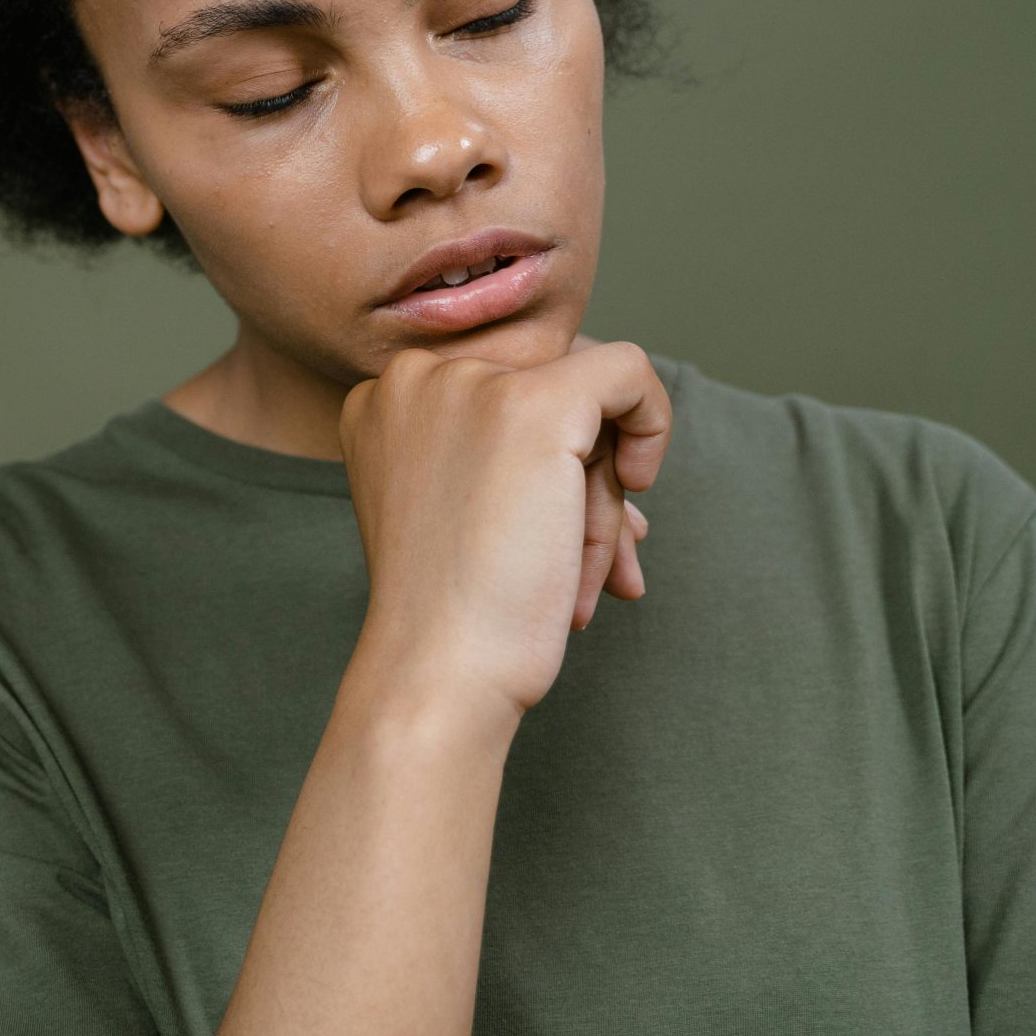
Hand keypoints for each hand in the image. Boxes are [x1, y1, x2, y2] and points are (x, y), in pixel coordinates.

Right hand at [337, 340, 671, 722]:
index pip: (498, 389)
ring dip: (603, 494)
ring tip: (598, 576)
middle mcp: (416, 374)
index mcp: (382, 399)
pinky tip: (640, 483)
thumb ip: (503, 456)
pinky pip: (628, 370)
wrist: (442, 664)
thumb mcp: (458, 508)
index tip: (555, 528)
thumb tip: (611, 446)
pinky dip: (653, 420)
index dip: (543, 459)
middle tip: (595, 567)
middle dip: (582, 483)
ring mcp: (472, 383)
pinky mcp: (535, 401)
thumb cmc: (455, 608)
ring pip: (586, 400)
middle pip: (543, 393)